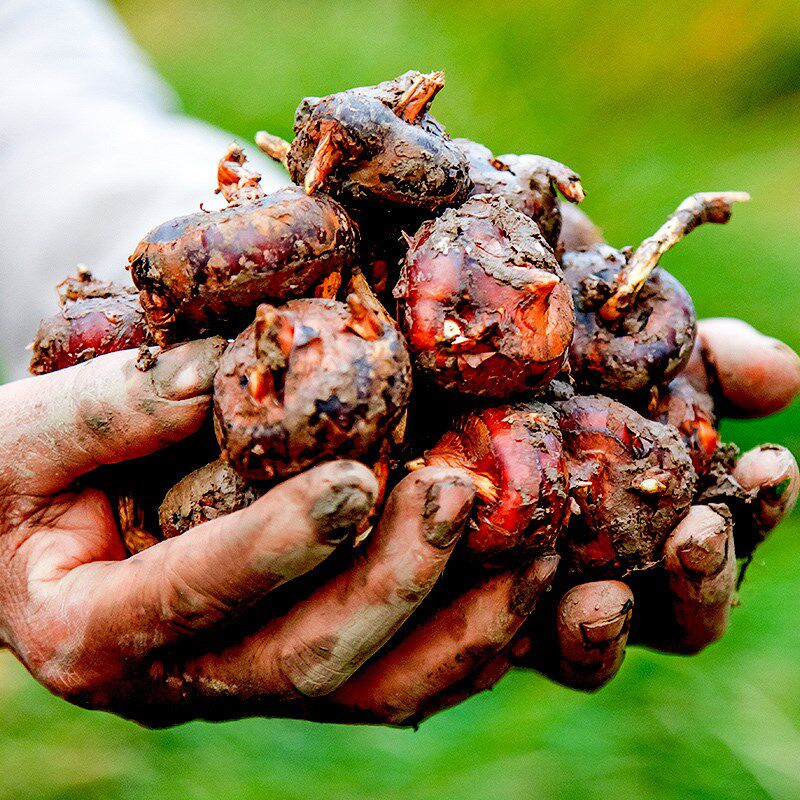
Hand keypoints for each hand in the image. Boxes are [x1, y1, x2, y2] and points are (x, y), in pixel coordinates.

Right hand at [0, 341, 496, 725]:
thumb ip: (111, 408)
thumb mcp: (26, 435)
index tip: (356, 477)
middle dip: (393, 581)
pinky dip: (475, 640)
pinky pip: (406, 676)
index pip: (194, 593)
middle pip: (308, 658)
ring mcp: (256, 680)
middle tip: (459, 493)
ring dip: (463, 626)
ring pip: (376, 688)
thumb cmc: (22, 480)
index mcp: (97, 631)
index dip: (275, 543)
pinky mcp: (309, 663)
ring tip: (533, 548)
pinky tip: (532, 587)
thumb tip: (228, 368)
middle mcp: (188, 678)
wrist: (43, 530)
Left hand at [507, 318, 799, 689]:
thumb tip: (785, 373)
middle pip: (685, 614)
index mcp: (658, 515)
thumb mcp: (621, 343)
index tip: (772, 462)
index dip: (762, 505)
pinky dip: (513, 631)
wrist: (439, 373)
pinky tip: (506, 601)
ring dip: (609, 630)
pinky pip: (501, 648)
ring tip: (603, 598)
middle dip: (703, 579)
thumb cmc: (540, 363)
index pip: (729, 527)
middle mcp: (610, 568)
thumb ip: (703, 360)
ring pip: (596, 648)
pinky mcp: (474, 611)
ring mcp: (543, 599)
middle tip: (699, 530)